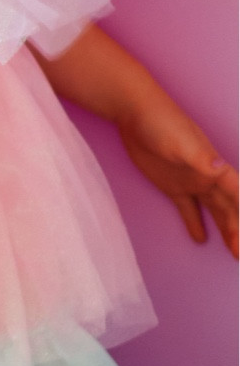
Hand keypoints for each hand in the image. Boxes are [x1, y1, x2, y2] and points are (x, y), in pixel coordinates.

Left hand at [118, 91, 237, 256]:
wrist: (135, 113)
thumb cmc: (161, 123)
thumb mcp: (180, 141)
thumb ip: (201, 158)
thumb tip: (220, 169)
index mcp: (215, 167)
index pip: (237, 194)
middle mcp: (208, 177)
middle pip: (230, 208)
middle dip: (238, 230)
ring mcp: (191, 181)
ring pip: (214, 211)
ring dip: (225, 230)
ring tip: (234, 252)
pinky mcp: (172, 186)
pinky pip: (188, 209)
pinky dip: (194, 224)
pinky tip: (200, 239)